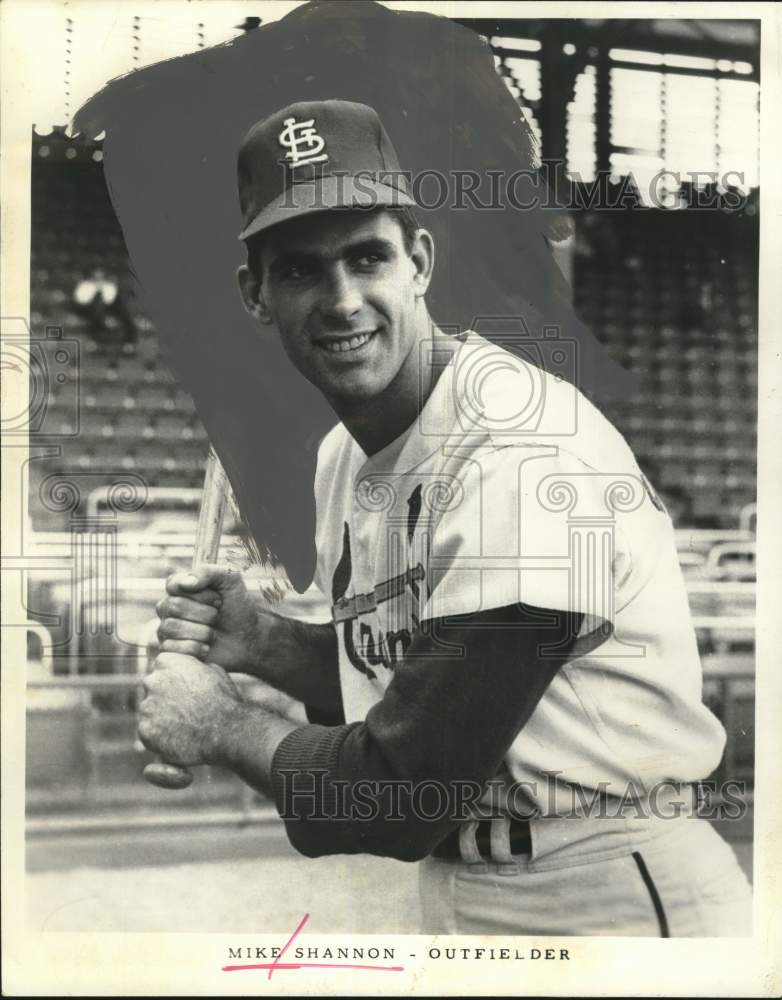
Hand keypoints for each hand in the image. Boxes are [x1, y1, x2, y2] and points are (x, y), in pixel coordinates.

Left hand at [137, 651, 243, 766]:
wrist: (226, 732)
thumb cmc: (225, 701)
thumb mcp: (215, 671)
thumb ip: (195, 667)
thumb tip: (192, 669)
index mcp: (168, 662)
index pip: (161, 667)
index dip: (174, 679)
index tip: (185, 690)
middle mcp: (152, 680)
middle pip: (152, 687)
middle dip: (164, 696)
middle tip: (183, 710)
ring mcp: (147, 706)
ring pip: (149, 710)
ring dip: (161, 716)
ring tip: (183, 727)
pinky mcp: (145, 730)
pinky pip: (148, 732)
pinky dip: (159, 736)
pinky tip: (178, 738)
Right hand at [156, 564, 262, 674]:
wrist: (247, 639)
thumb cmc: (237, 608)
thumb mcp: (230, 581)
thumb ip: (209, 572)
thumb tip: (185, 583)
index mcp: (180, 587)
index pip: (174, 585)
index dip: (201, 594)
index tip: (218, 600)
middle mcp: (168, 606)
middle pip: (173, 606)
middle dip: (204, 614)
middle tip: (217, 617)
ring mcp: (166, 628)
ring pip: (170, 627)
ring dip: (202, 632)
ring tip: (213, 634)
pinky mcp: (170, 649)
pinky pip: (169, 648)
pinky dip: (194, 648)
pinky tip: (206, 648)